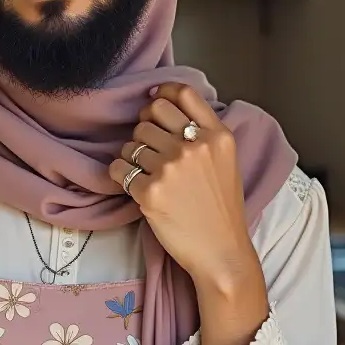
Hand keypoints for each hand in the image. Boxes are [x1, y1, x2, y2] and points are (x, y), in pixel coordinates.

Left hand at [109, 82, 267, 329]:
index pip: (183, 94)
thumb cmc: (221, 210)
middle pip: (151, 114)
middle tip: (150, 150)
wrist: (220, 252)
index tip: (153, 99)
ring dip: (132, 155)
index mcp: (217, 136)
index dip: (163, 92)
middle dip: (145, 128)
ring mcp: (172, 168)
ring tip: (147, 174)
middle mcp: (195, 146)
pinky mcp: (150, 191)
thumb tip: (164, 105)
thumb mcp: (226, 162)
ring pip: (132, 142)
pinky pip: (119, 168)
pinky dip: (120, 176)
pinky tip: (135, 187)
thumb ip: (203, 134)